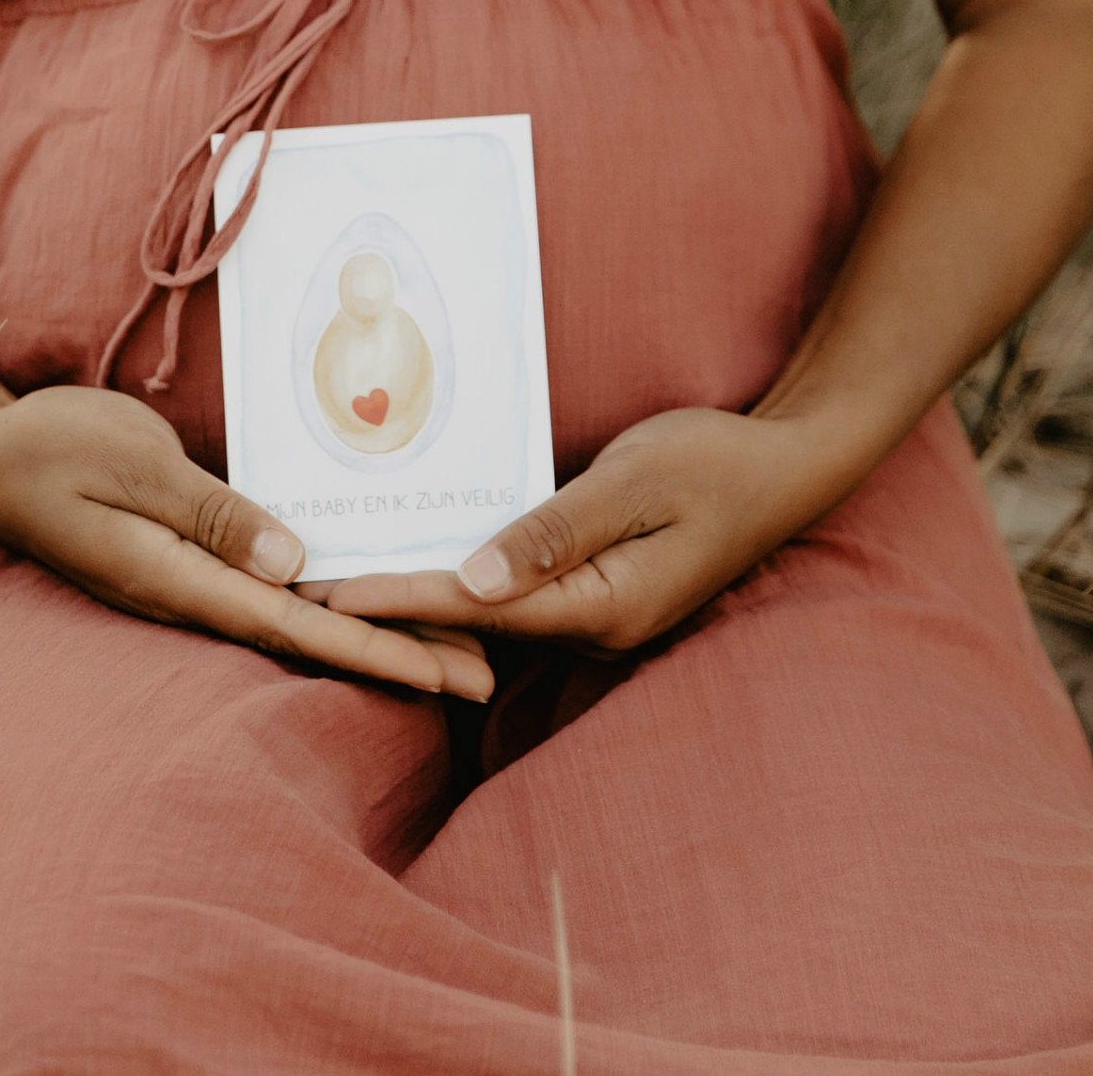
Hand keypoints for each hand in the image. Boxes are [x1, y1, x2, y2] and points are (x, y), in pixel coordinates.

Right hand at [0, 385, 493, 699]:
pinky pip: (272, 586)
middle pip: (315, 635)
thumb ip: (211, 513)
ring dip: (375, 631)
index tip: (445, 672)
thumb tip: (291, 562)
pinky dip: (329, 596)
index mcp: (181, 580)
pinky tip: (366, 591)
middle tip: (488, 676)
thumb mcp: (132, 465)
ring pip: (299, 616)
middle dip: (402, 656)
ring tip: (453, 645)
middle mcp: (193, 592)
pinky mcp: (189, 556)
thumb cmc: (49, 449)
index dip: (378, 651)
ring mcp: (190, 579)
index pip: (299, 626)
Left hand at [327, 408, 860, 654]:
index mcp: (605, 606)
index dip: (400, 599)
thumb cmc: (716, 464)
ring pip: (492, 617)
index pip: (479, 607)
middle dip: (394, 612)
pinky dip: (464, 584)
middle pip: (476, 626)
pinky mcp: (599, 595)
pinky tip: (421, 563)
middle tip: (305, 596)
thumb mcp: (635, 484)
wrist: (787, 466)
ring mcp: (600, 617)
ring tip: (340, 585)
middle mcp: (597, 627)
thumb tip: (474, 582)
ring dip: (423, 602)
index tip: (330, 598)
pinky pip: (518, 596)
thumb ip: (554, 531)